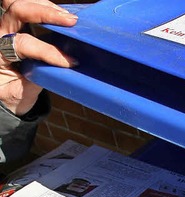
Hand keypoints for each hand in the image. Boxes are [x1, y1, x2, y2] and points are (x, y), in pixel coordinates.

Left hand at [0, 0, 77, 114]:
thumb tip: (61, 68)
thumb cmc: (10, 94)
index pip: (23, 43)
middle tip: (71, 21)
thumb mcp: (21, 93)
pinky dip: (45, 8)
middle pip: (16, 10)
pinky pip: (25, 7)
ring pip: (19, 3)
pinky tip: (61, 15)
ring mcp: (5, 26)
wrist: (2, 93)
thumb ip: (36, 80)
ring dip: (45, 6)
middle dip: (45, 13)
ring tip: (68, 17)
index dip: (48, 51)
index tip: (69, 62)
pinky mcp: (14, 24)